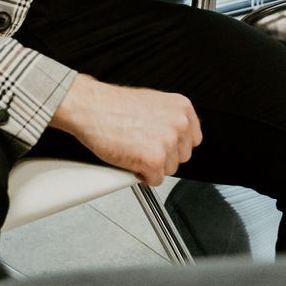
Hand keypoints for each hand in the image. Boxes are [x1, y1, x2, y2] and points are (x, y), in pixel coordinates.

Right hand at [50, 75, 201, 185]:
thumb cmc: (114, 106)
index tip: (163, 146)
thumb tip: (175, 135)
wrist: (92, 107)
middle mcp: (179, 123)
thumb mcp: (153, 104)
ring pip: (169, 170)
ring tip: (134, 151)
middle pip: (182, 156)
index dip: (175, 146)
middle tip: (142, 147)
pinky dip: (141, 176)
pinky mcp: (154, 160)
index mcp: (182, 108)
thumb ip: (169, 120)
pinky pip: (154, 180)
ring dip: (152, 166)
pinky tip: (130, 160)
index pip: (192, 139)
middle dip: (163, 157)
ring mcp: (168, 142)